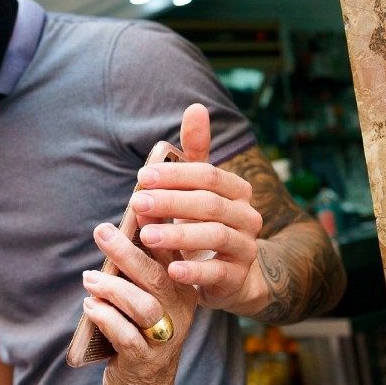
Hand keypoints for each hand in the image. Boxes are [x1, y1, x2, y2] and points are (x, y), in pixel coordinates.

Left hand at [80, 222, 197, 384]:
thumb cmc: (137, 330)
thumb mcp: (144, 296)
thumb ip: (136, 268)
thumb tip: (115, 227)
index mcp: (183, 289)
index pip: (172, 254)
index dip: (157, 229)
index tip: (138, 204)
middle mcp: (180, 311)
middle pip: (158, 276)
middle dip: (128, 252)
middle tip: (102, 231)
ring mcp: (165, 337)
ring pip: (144, 306)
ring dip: (113, 288)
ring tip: (90, 278)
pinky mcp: (146, 360)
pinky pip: (127, 337)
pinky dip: (106, 318)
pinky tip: (91, 307)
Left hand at [131, 104, 267, 315]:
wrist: (230, 275)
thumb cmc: (205, 223)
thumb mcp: (199, 188)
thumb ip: (196, 152)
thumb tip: (196, 107)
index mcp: (238, 191)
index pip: (209, 175)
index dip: (176, 174)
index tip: (143, 177)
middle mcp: (247, 216)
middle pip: (210, 203)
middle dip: (171, 202)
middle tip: (137, 203)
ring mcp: (245, 248)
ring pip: (215, 235)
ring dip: (179, 234)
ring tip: (147, 236)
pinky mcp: (237, 277)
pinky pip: (218, 272)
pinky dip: (195, 270)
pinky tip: (172, 269)